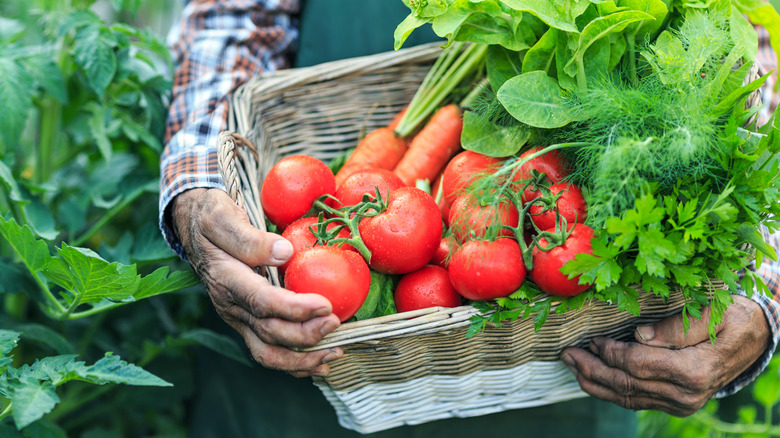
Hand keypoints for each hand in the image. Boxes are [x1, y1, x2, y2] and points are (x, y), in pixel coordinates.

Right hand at [171, 188, 342, 376]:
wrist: (193, 226)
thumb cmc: (211, 217)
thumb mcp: (222, 217)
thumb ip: (249, 237)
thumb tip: (284, 252)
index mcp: (226, 279)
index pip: (261, 301)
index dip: (294, 308)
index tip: (326, 305)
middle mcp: (230, 305)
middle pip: (268, 332)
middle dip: (305, 335)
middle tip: (336, 325)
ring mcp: (237, 317)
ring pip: (267, 352)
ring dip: (302, 359)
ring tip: (334, 353)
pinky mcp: (245, 322)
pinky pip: (267, 350)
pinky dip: (293, 364)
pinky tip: (318, 364)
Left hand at [561, 295, 770, 415]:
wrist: (754, 338)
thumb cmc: (732, 317)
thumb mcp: (711, 311)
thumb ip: (677, 326)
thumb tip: (639, 334)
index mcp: (694, 371)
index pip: (637, 364)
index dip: (609, 351)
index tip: (590, 336)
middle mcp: (685, 394)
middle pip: (626, 385)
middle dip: (592, 369)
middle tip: (566, 352)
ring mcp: (679, 403)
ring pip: (626, 397)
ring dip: (594, 382)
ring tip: (571, 364)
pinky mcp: (673, 402)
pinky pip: (635, 400)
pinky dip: (609, 390)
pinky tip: (592, 377)